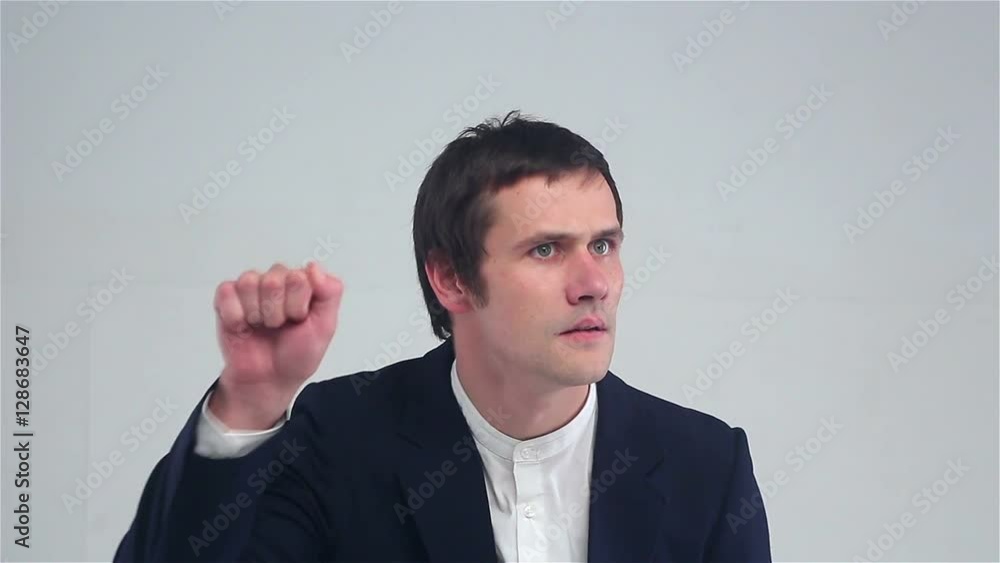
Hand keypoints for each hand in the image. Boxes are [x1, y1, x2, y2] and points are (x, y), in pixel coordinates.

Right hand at [210, 261, 343, 428]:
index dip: (299, 304)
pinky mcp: (227, 298)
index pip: (300, 275)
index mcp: (301, 283)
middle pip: (274, 278)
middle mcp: (276, 280)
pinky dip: (236, 315)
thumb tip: (314, 267)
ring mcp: (251, 288)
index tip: (300, 320)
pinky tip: (243, 326)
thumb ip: (330, 293)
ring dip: (257, 313)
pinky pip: (227, 292)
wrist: (269, 380)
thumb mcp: (325, 326)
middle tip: (280, 326)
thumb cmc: (296, 354)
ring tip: (262, 326)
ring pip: (250, 282)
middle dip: (278, 311)